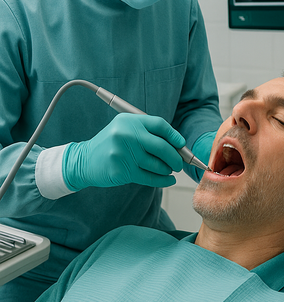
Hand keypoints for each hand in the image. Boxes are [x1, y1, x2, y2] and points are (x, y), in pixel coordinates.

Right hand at [63, 113, 184, 190]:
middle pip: (161, 146)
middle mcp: (126, 134)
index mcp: (129, 120)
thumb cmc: (112, 144)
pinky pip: (149, 177)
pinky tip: (168, 180)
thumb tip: (178, 145)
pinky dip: (162, 180)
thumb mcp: (125, 129)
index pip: (159, 124)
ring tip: (170, 170)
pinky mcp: (121, 171)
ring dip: (168, 169)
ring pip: (156, 164)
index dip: (174, 135)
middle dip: (175, 156)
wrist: (84, 160)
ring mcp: (122, 153)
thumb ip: (148, 133)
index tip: (181, 144)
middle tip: (180, 163)